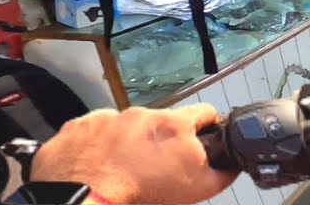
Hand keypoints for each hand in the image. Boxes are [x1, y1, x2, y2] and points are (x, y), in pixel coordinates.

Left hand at [32, 105, 236, 203]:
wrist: (85, 202)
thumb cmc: (141, 196)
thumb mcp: (198, 190)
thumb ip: (223, 172)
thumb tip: (232, 164)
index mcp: (173, 125)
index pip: (204, 112)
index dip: (206, 126)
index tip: (202, 138)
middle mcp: (140, 114)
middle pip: (159, 123)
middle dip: (159, 141)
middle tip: (153, 167)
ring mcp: (106, 118)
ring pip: (124, 127)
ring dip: (126, 142)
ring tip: (120, 169)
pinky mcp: (77, 128)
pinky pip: (91, 133)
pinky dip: (96, 146)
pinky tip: (97, 166)